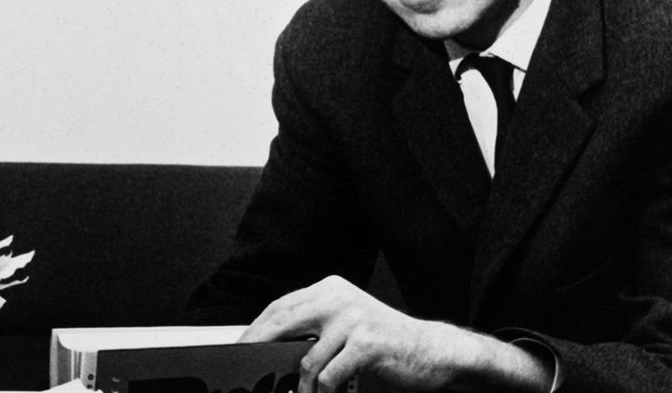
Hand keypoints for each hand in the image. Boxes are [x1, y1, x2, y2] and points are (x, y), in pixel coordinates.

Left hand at [239, 276, 550, 392]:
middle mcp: (338, 297)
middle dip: (259, 349)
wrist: (432, 351)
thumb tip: (268, 347)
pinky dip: (324, 392)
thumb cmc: (385, 343)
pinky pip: (329, 375)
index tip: (239, 347)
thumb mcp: (345, 325)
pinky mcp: (366, 343)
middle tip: (245, 370)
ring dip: (303, 385)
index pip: (280, 306)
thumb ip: (313, 328)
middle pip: (282, 322)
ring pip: (307, 358)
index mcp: (330, 289)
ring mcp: (353, 318)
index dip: (256, 328)